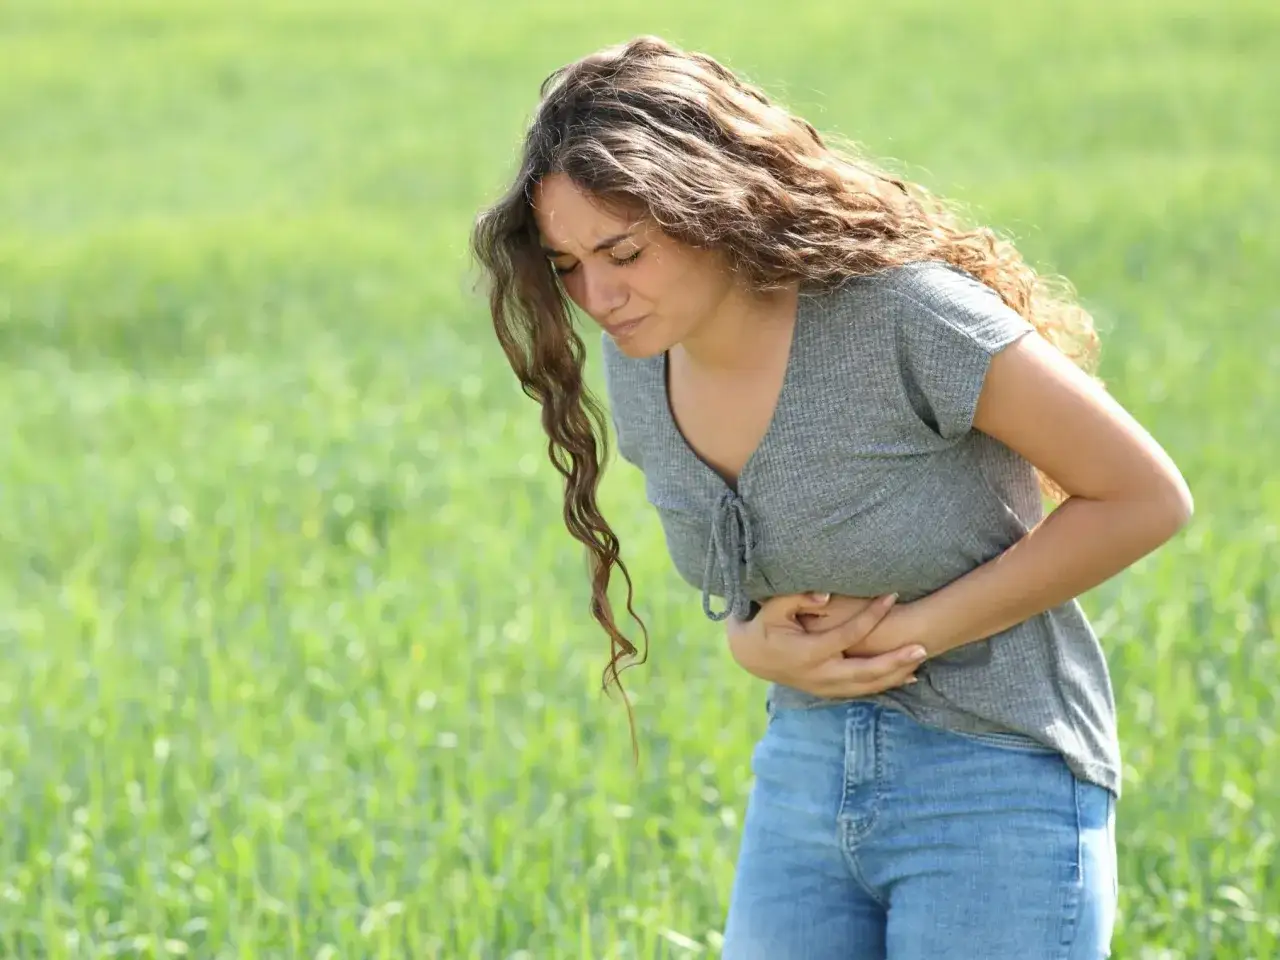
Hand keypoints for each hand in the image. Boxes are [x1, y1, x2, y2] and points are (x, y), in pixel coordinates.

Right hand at [725, 592, 927, 698]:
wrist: (751, 656)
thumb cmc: (763, 626)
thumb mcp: (772, 608)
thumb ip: (797, 599)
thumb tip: (826, 598)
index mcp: (809, 652)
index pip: (850, 634)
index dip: (872, 615)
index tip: (892, 596)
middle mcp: (820, 675)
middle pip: (866, 672)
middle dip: (896, 660)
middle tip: (923, 647)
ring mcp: (824, 687)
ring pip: (867, 686)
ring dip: (895, 674)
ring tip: (920, 659)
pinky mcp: (827, 691)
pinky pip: (861, 691)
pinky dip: (884, 684)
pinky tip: (905, 676)